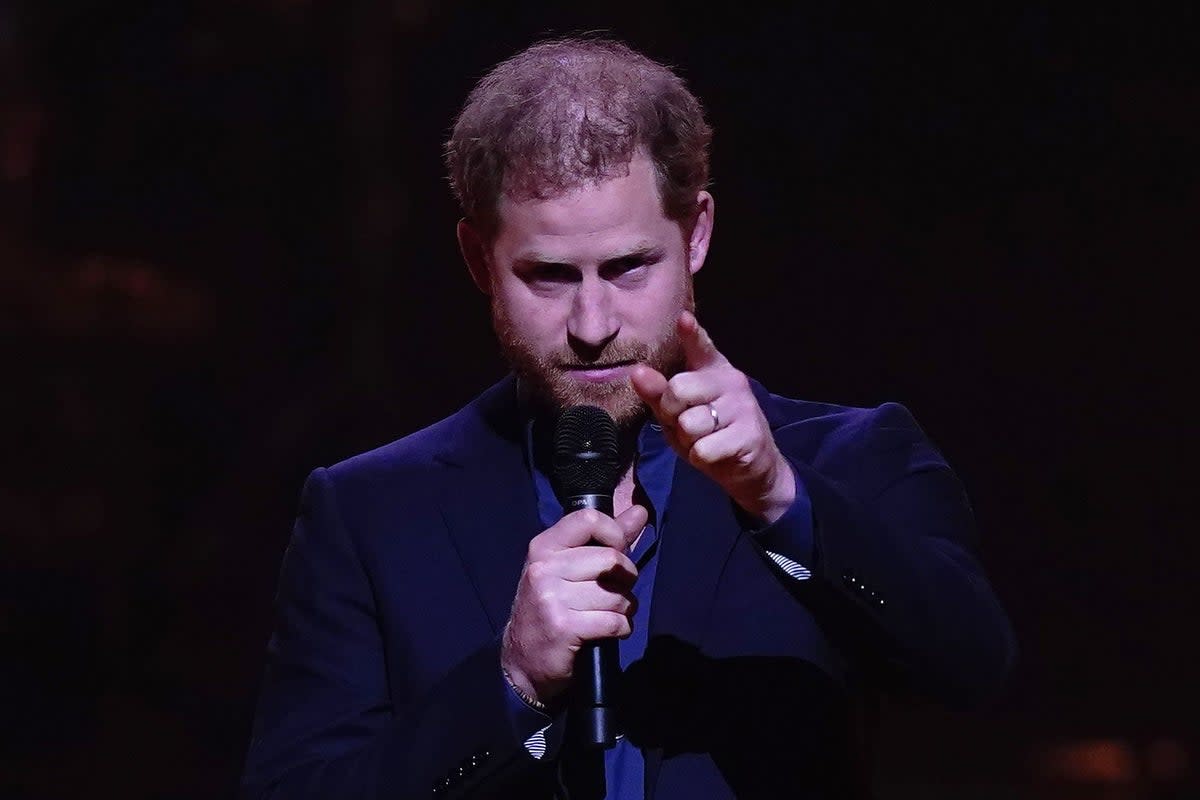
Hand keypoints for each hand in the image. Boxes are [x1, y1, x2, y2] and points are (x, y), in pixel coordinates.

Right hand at [501, 505, 647, 705]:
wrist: (522, 661)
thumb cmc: (552, 608)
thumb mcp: (569, 568)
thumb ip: (607, 539)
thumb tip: (640, 511)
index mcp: (544, 547)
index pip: (590, 519)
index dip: (615, 534)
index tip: (617, 552)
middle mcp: (544, 568)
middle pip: (611, 559)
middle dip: (626, 579)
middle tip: (617, 591)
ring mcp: (551, 598)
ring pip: (616, 595)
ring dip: (625, 608)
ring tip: (611, 614)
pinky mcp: (563, 627)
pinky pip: (614, 621)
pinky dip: (621, 628)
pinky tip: (611, 631)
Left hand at [631, 310, 794, 523]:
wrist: (749, 469)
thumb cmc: (708, 433)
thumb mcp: (676, 414)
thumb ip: (657, 394)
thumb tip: (637, 372)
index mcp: (712, 369)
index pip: (700, 346)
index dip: (691, 333)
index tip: (683, 320)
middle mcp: (731, 381)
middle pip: (679, 389)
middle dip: (673, 414)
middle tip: (688, 424)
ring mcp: (743, 407)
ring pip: (690, 424)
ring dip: (689, 441)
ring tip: (705, 440)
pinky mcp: (750, 435)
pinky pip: (704, 449)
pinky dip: (702, 457)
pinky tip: (717, 453)